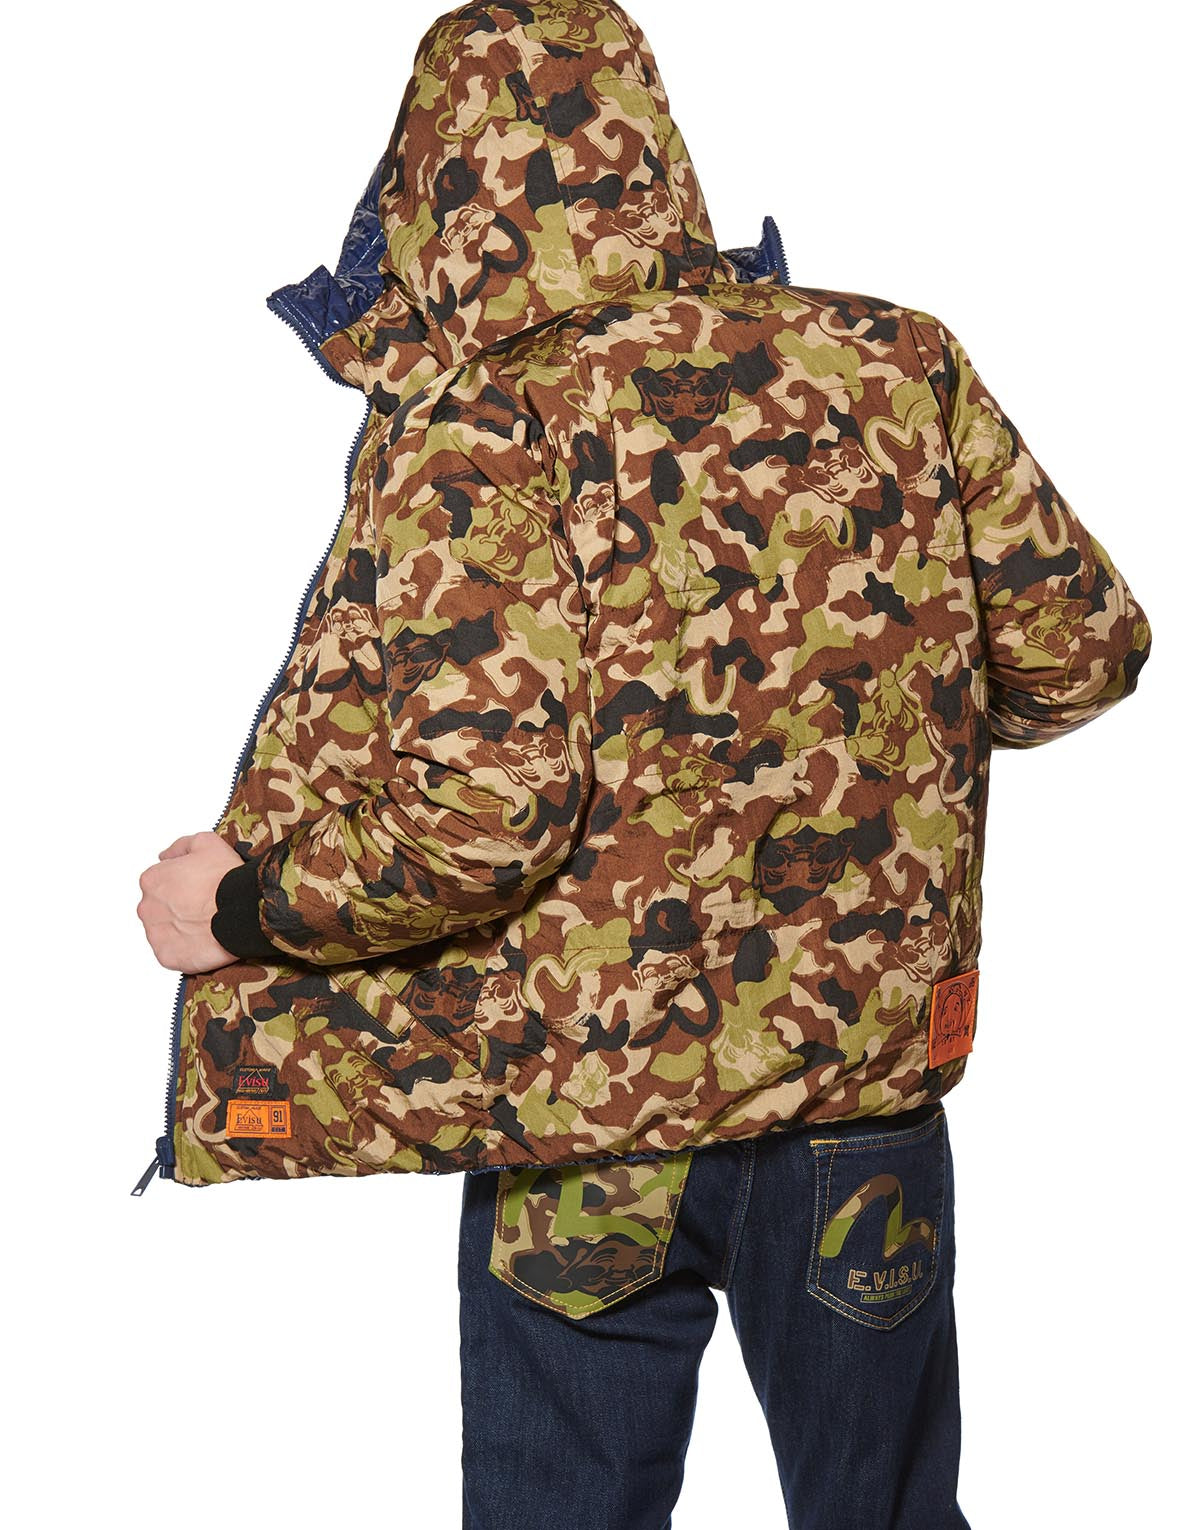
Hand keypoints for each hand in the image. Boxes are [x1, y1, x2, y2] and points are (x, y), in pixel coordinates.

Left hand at [137, 831, 245, 973]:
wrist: (243, 910)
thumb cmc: (226, 878)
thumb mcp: (206, 842)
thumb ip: (180, 846)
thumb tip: (166, 855)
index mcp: (152, 880)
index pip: (160, 883)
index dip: (182, 885)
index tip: (199, 889)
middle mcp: (147, 907)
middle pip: (159, 908)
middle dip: (178, 908)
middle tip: (204, 908)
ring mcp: (156, 934)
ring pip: (165, 932)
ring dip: (181, 929)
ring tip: (206, 925)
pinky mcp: (166, 956)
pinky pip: (172, 953)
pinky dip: (185, 949)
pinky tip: (204, 940)